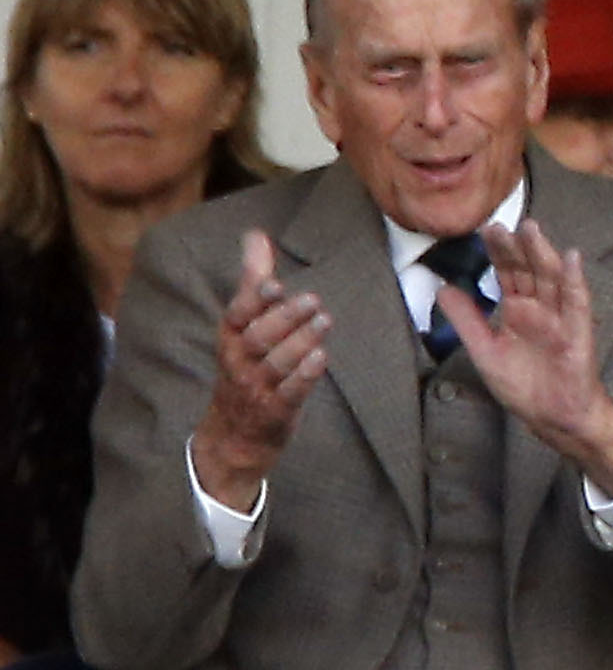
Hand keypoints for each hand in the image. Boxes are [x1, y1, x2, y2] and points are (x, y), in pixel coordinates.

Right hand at [190, 229, 332, 510]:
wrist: (234, 433)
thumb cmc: (245, 367)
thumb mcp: (244, 326)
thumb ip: (254, 281)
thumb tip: (256, 235)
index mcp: (230, 337)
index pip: (238, 315)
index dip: (255, 300)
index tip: (275, 284)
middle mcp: (239, 361)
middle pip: (259, 337)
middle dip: (285, 318)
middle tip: (314, 300)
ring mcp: (256, 387)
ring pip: (276, 363)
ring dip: (301, 342)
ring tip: (324, 321)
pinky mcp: (276, 411)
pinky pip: (289, 392)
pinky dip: (305, 376)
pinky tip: (322, 358)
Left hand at [440, 219, 612, 494]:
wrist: (554, 419)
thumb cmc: (526, 388)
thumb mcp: (485, 352)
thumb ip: (466, 320)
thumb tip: (442, 289)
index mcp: (518, 311)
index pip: (507, 273)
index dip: (496, 252)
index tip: (482, 229)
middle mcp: (540, 309)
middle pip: (527, 270)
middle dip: (515, 247)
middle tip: (499, 224)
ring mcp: (560, 319)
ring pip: (551, 279)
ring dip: (543, 253)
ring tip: (531, 230)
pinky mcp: (577, 334)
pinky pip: (577, 304)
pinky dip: (576, 281)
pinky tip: (571, 259)